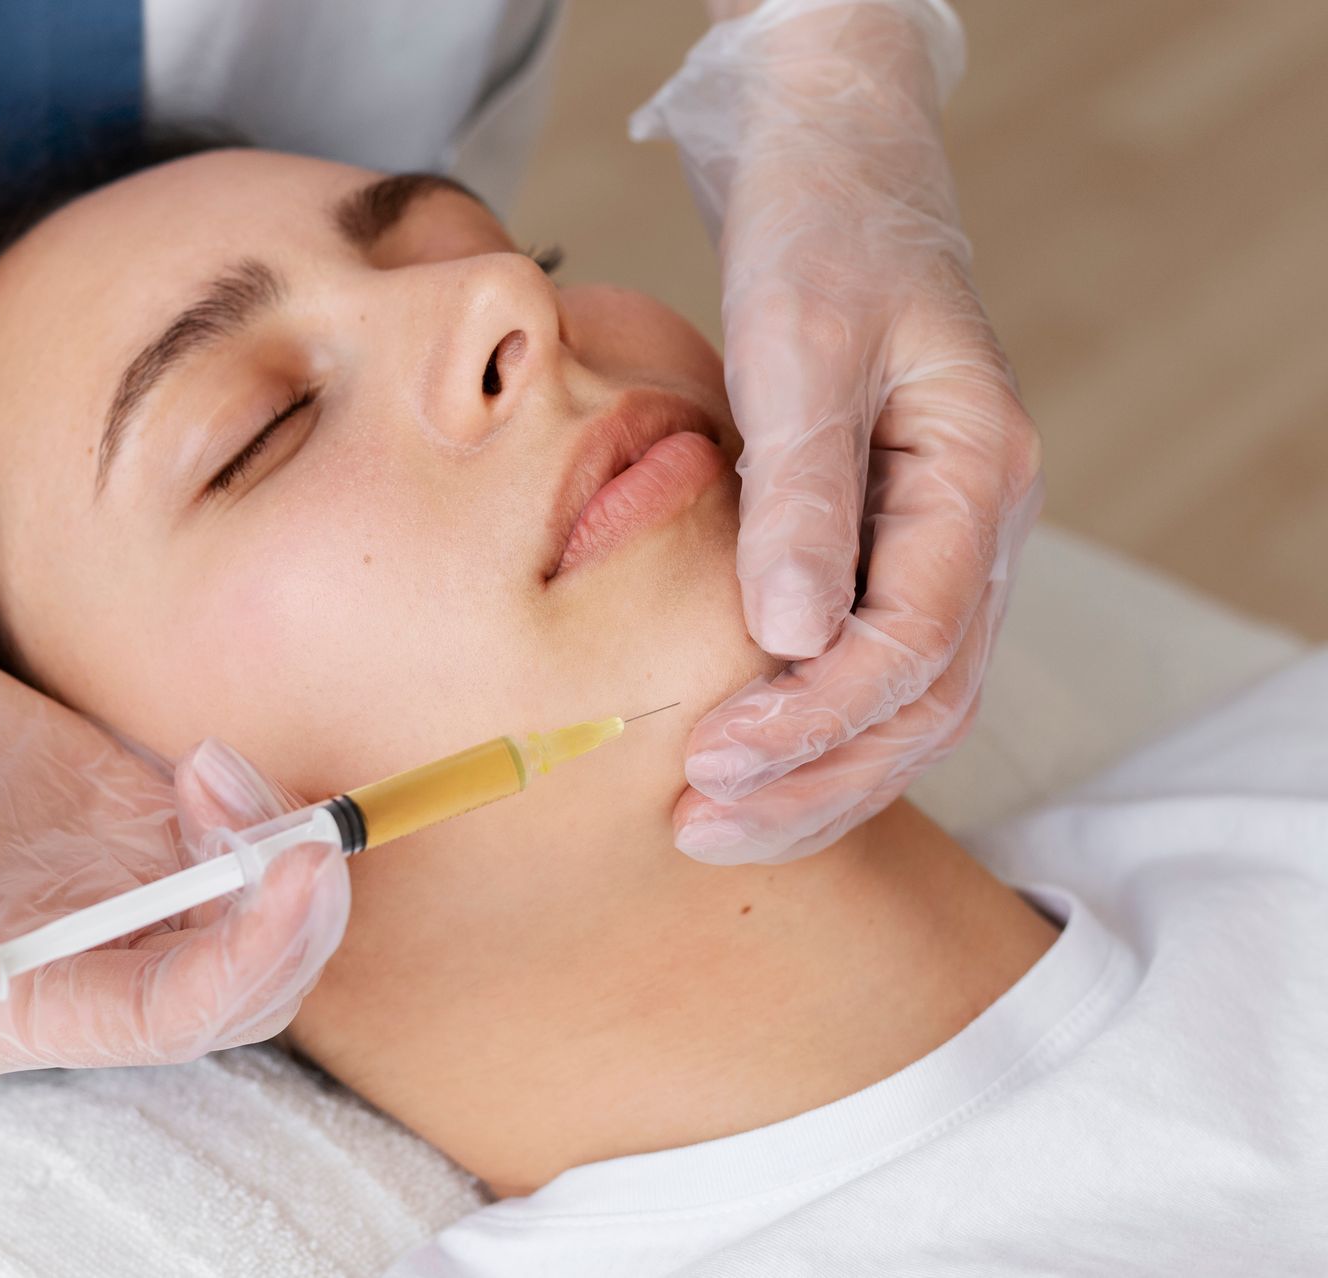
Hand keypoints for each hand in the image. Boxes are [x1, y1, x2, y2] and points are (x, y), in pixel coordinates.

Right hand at [0, 453, 348, 1067]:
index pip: (164, 1021)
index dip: (242, 963)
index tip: (288, 876)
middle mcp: (70, 967)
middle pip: (235, 987)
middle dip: (290, 921)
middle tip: (305, 834)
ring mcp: (106, 891)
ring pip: (248, 919)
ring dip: (269, 855)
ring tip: (210, 767)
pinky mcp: (122, 819)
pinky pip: (229, 845)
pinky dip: (246, 810)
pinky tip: (205, 760)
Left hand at [632, 0, 1042, 862]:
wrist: (835, 181)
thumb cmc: (820, 242)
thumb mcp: (801, 344)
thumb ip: (799, 491)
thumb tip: (792, 636)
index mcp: (978, 477)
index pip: (914, 642)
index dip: (815, 718)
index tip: (712, 760)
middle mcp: (977, 530)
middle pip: (923, 704)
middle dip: (815, 780)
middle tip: (701, 826)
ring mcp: (939, 547)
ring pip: (904, 707)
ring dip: (813, 779)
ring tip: (708, 827)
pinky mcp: (888, 552)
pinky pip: (870, 671)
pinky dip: (810, 734)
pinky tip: (739, 770)